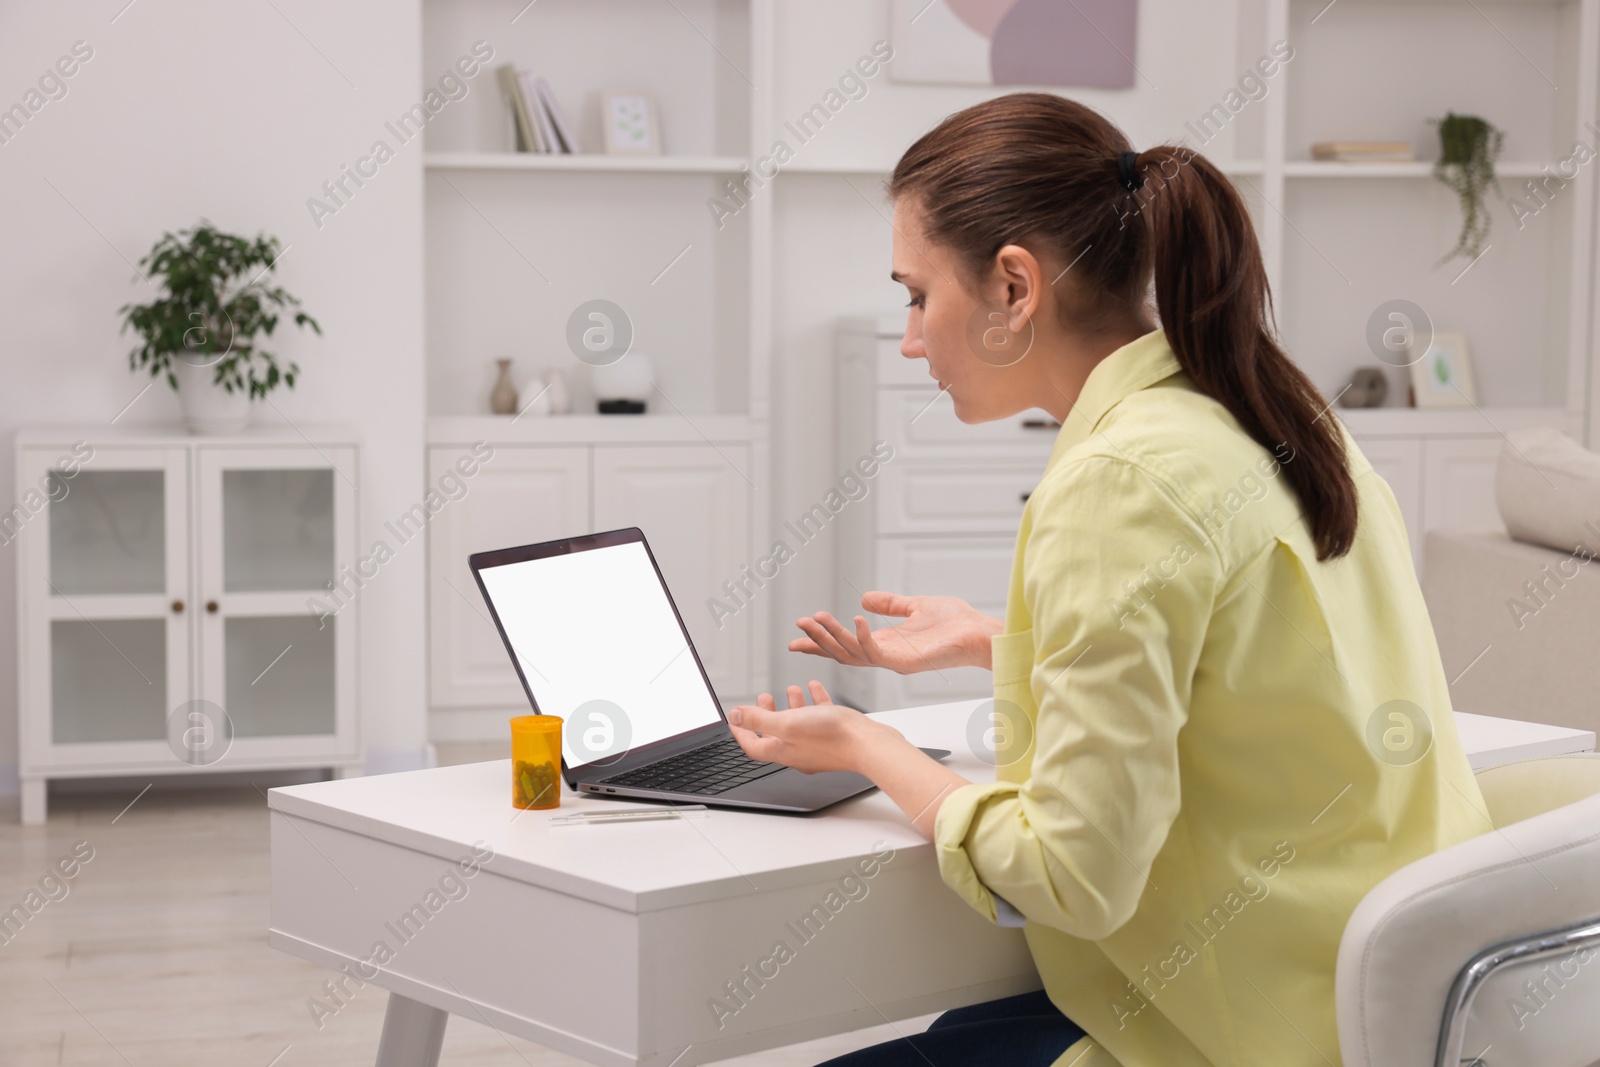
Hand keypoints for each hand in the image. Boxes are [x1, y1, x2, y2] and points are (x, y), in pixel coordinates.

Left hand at [728, 680, 902, 775]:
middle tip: (764, 697)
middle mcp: (800, 750)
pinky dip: (815, 701)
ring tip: (791, 688)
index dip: (741, 731)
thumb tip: (734, 716)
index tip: (735, 719)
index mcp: (784, 750)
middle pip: (775, 733)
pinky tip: (815, 687)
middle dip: (767, 714)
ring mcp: (818, 745)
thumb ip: (759, 719)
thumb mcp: (787, 723)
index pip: (754, 745)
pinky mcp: (836, 736)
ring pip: (799, 723)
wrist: (870, 745)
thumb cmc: (833, 737)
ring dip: (791, 705)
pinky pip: (820, 717)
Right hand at [789, 592, 1003, 673]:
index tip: (799, 634)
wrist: (978, 632)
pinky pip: (875, 652)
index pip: (847, 644)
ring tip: (816, 620)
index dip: (822, 640)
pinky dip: (861, 637)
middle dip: (819, 640)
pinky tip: (854, 619)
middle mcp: (885, 655)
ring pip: (852, 654)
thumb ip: (890, 604)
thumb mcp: (915, 606)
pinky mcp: (904, 662)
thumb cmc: (955, 622)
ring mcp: (893, 661)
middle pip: (842, 652)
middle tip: (800, 625)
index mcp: (886, 643)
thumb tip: (864, 598)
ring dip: (832, 637)